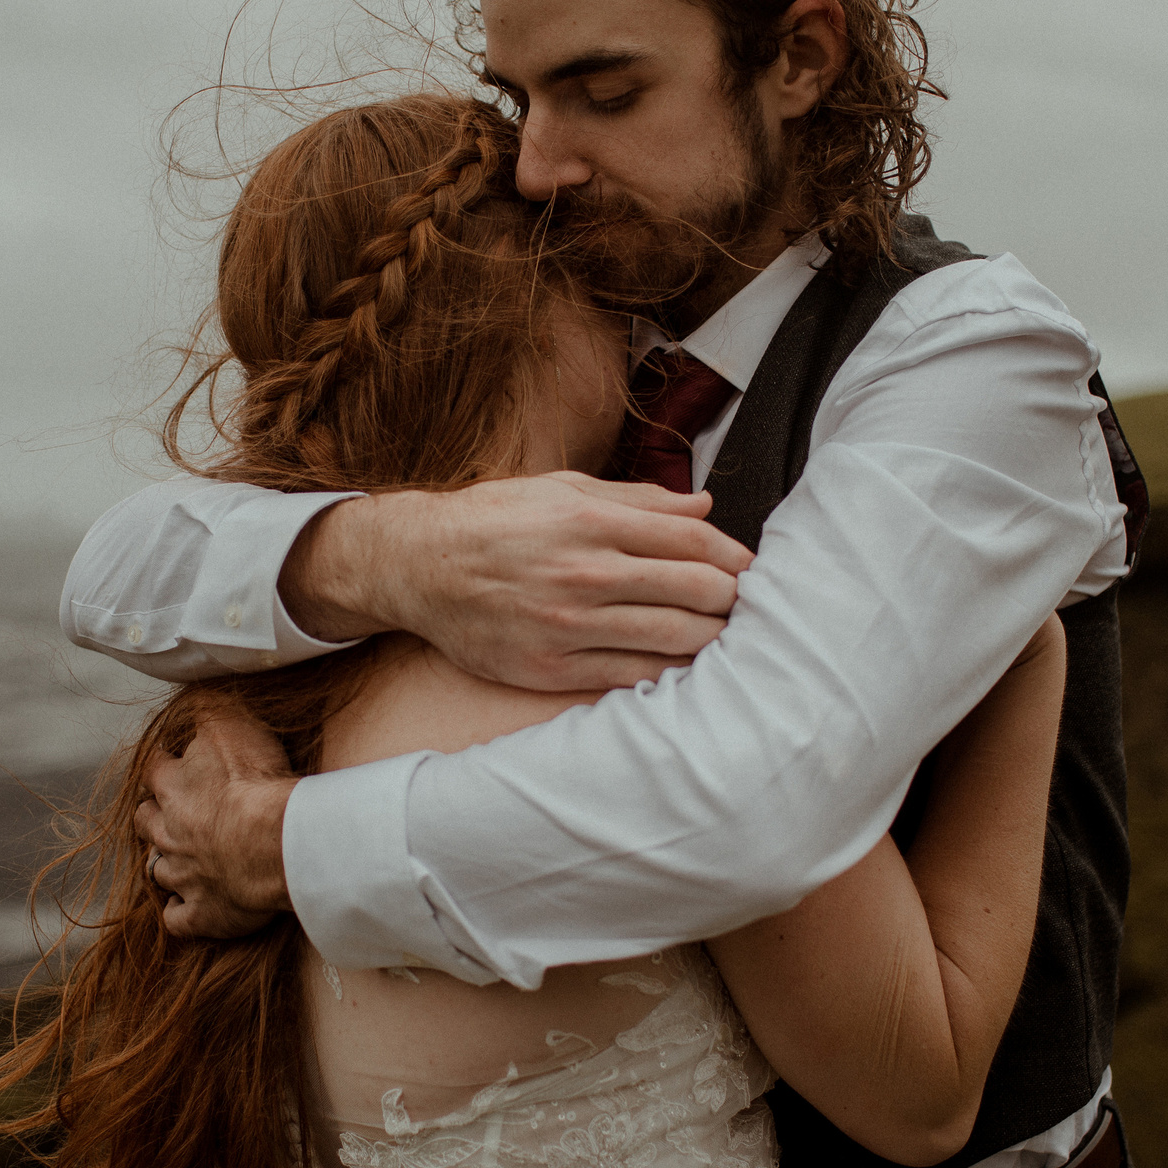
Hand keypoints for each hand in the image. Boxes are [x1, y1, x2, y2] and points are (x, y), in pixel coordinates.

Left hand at [137, 711, 299, 939]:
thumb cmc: (255, 782)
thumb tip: (193, 700)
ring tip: (182, 860)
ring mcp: (181, 876)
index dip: (163, 765)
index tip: (173, 761)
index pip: (153, 770)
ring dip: (166, 864)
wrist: (276, 843)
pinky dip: (180, 913)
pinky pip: (178, 919)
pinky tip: (188, 908)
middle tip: (174, 813)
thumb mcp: (230, 724)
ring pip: (156, 871)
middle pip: (145, 822)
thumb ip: (207, 710)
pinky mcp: (201, 913)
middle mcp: (167, 832)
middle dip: (154, 816)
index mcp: (172, 787)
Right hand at [281, 472, 754, 692]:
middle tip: (743, 606)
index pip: (693, 542)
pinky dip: (667, 674)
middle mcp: (584, 573)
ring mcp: (568, 625)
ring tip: (721, 636)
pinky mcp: (551, 668)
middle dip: (733, 600)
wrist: (419, 567)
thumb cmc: (492, 522)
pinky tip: (679, 666)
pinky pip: (632, 678)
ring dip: (711, 639)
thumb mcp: (561, 490)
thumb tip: (702, 509)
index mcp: (591, 521)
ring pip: (674, 638)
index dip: (734, 557)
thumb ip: (638, 500)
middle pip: (697, 591)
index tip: (748, 568)